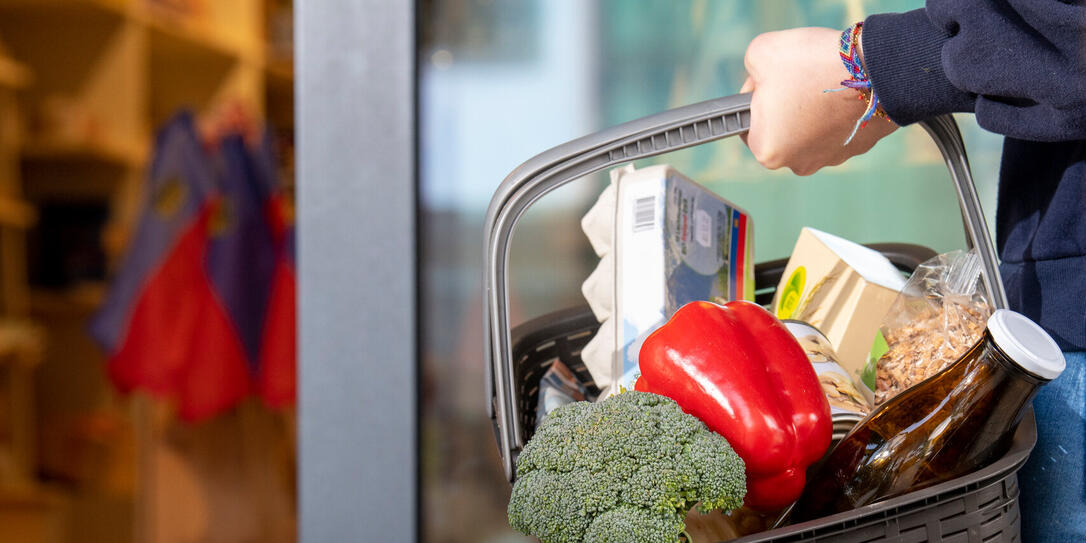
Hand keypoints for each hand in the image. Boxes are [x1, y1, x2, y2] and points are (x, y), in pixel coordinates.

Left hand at [740, 27, 896, 175]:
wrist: (876, 67)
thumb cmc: (813, 63)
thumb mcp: (760, 54)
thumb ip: (751, 72)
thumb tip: (761, 81)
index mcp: (767, 151)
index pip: (748, 122)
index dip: (756, 95)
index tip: (770, 77)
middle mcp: (797, 164)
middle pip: (781, 128)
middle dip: (786, 103)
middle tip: (799, 76)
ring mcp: (831, 159)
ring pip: (810, 128)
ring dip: (812, 106)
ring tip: (822, 81)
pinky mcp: (858, 147)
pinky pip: (838, 126)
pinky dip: (837, 110)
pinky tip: (841, 89)